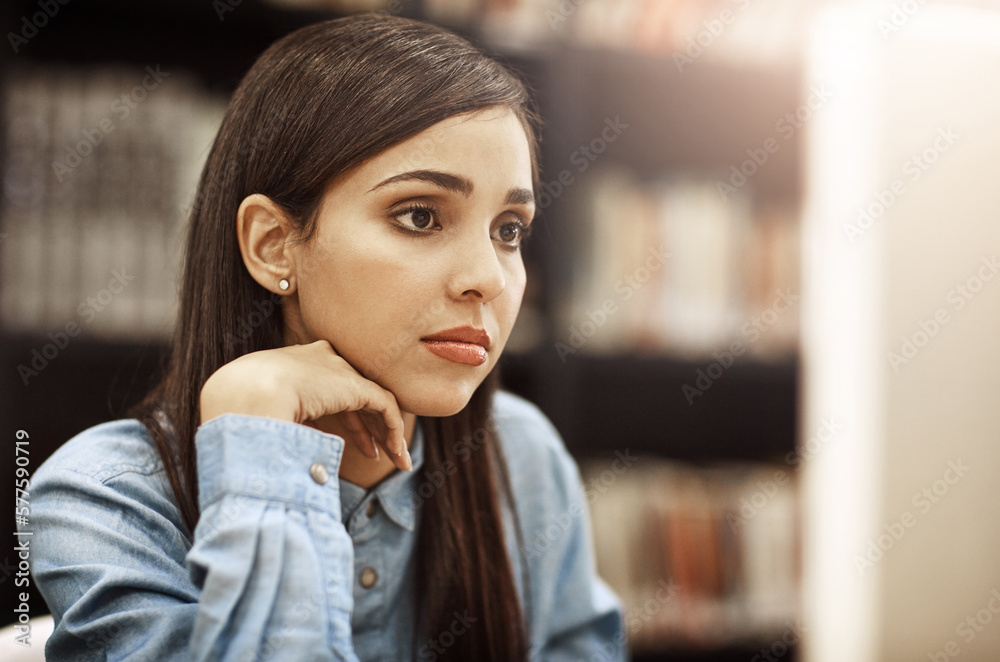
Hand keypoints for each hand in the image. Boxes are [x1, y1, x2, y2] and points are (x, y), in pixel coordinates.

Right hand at [199, 340, 411, 470]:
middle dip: (367, 427)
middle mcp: (319, 360)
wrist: (245, 396)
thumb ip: (281, 425)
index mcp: (293, 363)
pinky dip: (392, 430)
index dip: (341, 417)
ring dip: (385, 433)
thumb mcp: (259, 414)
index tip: (346, 443)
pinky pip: (385, 406)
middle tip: (376, 454)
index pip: (327, 388)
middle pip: (353, 394)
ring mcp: (337, 369)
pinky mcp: (354, 385)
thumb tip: (292, 455)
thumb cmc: (239, 412)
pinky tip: (396, 453)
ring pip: (373, 401)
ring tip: (398, 462)